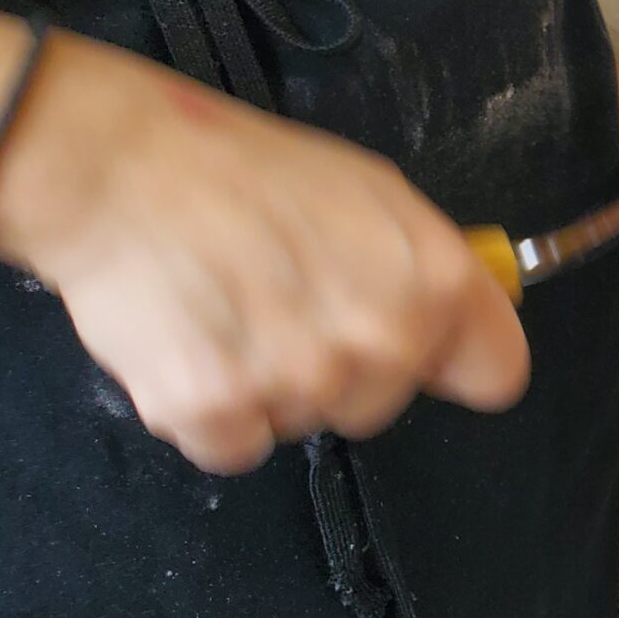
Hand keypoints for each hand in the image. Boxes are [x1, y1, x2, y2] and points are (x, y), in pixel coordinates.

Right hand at [0, 31, 527, 474]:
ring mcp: (299, 381)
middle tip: (286, 304)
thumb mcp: (374, 195)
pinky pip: (235, 446)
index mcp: (434, 281)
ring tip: (231, 311)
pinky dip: (210, 412)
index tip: (426, 349)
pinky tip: (192, 346)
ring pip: (306, 423)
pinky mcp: (216, 412)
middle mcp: (381, 339)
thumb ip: (428, 266)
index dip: (454, 361)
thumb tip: (467, 320)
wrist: (123, 172)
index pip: (495, 373)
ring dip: (270, 388)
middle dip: (343, 368)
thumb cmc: (250, 171)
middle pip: (384, 404)